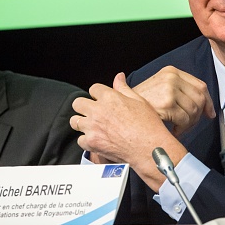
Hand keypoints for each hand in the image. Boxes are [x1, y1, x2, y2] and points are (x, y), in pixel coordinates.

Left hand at [72, 73, 187, 191]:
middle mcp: (98, 111)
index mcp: (109, 97)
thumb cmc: (148, 125)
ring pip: (74, 121)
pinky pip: (80, 140)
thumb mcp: (139, 101)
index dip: (97, 94)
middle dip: (84, 106)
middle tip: (92, 112)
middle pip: (78, 103)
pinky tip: (96, 140)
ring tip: (91, 126)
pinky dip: (86, 141)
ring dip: (82, 122)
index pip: (93, 88)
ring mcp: (92, 127)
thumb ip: (124, 88)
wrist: (150, 148)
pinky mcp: (91, 143)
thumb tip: (119, 77)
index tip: (100, 99)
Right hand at [132, 66, 215, 135]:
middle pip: (200, 99)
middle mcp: (171, 77)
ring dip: (188, 124)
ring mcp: (169, 90)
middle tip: (188, 124)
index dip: (208, 102)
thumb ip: (183, 93)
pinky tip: (173, 130)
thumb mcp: (161, 88)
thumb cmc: (142, 103)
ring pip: (194, 111)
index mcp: (171, 72)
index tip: (209, 113)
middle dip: (197, 115)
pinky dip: (182, 129)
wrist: (123, 108)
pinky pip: (185, 120)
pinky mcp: (167, 104)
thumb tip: (207, 109)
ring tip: (178, 127)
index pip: (200, 86)